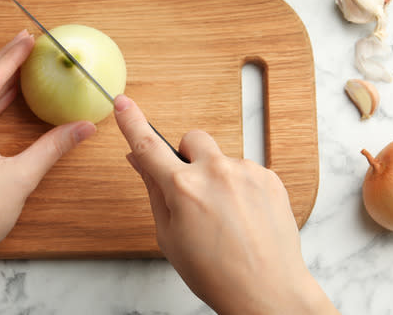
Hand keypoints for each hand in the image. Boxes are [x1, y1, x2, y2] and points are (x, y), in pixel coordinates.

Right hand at [113, 95, 337, 314]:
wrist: (267, 290)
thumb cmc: (214, 272)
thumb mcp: (169, 236)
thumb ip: (154, 190)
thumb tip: (139, 160)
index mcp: (183, 188)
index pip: (148, 146)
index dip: (131, 122)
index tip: (122, 102)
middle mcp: (215, 172)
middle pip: (192, 139)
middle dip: (188, 157)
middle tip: (193, 189)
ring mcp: (246, 172)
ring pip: (222, 158)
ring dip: (218, 177)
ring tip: (226, 217)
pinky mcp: (270, 177)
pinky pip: (246, 170)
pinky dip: (241, 187)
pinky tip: (245, 217)